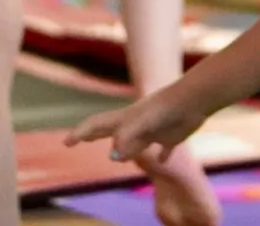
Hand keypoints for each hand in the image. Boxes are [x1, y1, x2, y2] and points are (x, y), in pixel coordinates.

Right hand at [65, 84, 206, 163]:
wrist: (194, 100)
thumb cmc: (166, 108)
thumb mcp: (142, 123)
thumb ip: (128, 137)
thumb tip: (113, 156)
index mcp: (126, 119)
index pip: (97, 125)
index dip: (81, 133)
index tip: (66, 142)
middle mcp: (137, 124)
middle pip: (110, 131)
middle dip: (93, 135)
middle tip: (79, 140)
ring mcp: (153, 129)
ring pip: (135, 142)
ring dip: (126, 149)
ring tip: (119, 156)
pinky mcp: (171, 135)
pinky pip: (164, 149)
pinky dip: (163, 155)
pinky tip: (164, 160)